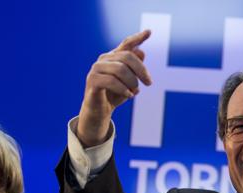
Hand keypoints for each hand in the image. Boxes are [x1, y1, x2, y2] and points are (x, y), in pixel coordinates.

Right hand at [77, 30, 152, 146]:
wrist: (100, 111)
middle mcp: (104, 59)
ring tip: (134, 91)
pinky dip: (123, 89)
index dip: (138, 37)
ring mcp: (96, 69)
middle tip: (149, 83)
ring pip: (120, 69)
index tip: (149, 32)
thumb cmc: (116, 94)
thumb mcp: (129, 82)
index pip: (127, 44)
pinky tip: (129, 95)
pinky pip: (111, 81)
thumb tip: (141, 52)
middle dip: (141, 70)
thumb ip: (135, 69)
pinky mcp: (92, 81)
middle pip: (127, 56)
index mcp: (114, 57)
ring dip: (132, 82)